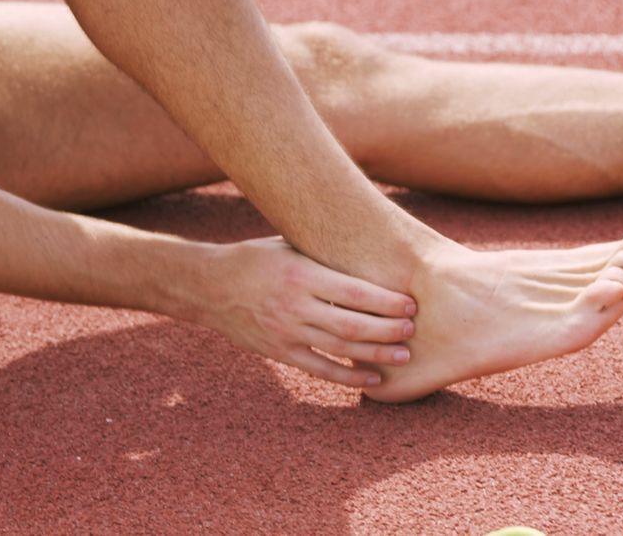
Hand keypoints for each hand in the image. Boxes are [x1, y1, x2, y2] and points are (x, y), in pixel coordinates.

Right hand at [202, 237, 416, 386]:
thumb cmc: (256, 259)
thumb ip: (324, 255)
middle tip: (412, 330)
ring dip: (375, 354)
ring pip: (339, 348)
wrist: (209, 287)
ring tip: (403, 355)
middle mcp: (295, 306)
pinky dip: (348, 376)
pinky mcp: (279, 352)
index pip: (354, 292)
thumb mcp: (289, 246)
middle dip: (387, 330)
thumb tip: (369, 250)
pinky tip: (372, 377)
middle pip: (352, 324)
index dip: (386, 302)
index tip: (410, 304)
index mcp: (301, 275)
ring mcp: (286, 333)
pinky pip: (319, 369)